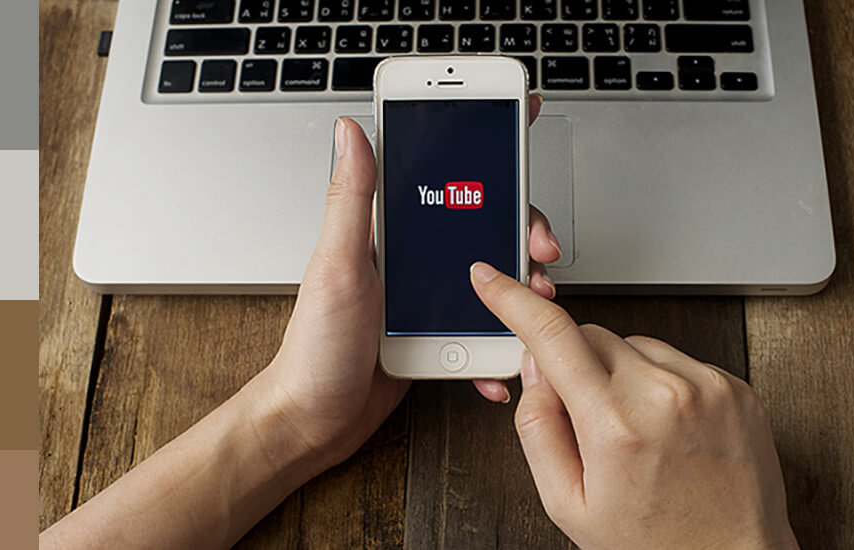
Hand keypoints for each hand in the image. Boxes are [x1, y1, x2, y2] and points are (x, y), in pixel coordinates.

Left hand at [252, 95, 559, 468]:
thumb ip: (352, 197)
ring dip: (525, 290)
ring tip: (536, 302)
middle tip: (541, 247)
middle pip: (486, 228)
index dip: (484, 152)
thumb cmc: (313, 348)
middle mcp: (414, 261)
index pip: (442, 178)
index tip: (521, 125)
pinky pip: (485, 335)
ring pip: (497, 281)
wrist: (312, 422)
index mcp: (389, 233)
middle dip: (524, 231)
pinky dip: (500, 346)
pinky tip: (504, 357)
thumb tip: (351, 130)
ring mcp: (430, 300)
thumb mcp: (337, 264)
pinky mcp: (440, 340)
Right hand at [470, 262, 797, 549]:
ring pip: (635, 345)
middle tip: (589, 423)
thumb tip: (534, 369)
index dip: (512, 300)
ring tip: (638, 434)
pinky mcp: (734, 386)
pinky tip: (669, 431)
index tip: (493, 278)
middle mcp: (664, 394)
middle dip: (576, 366)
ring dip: (622, 374)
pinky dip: (663, 384)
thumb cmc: (654, 544)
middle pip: (591, 336)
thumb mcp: (567, 503)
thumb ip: (537, 428)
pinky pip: (678, 360)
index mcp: (614, 425)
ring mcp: (706, 386)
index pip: (550, 336)